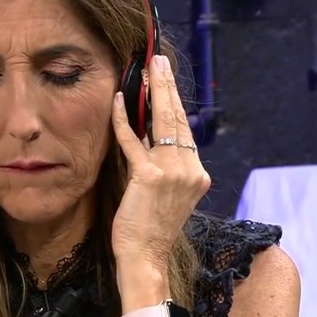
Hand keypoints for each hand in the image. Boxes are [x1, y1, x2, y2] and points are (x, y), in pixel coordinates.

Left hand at [110, 55, 210, 308]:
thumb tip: (153, 139)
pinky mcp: (149, 176)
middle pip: (178, 119)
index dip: (175, 103)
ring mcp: (172, 173)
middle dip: (168, 86)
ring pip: (162, 123)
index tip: (167, 80)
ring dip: (154, 92)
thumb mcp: (168, 195)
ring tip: (149, 68)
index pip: (185, 131)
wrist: (146, 256)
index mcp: (197, 174)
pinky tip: (119, 101)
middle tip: (160, 61)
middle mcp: (190, 170)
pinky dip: (123, 120)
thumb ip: (167, 168)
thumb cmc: (151, 229)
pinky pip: (133, 141)